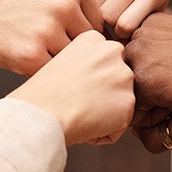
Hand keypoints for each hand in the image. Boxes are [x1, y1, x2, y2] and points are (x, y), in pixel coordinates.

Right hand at [0, 0, 103, 75]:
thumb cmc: (6, 3)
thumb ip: (76, 4)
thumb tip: (109, 33)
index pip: (99, 21)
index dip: (85, 37)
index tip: (68, 43)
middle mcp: (65, 3)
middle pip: (91, 43)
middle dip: (77, 55)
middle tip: (61, 61)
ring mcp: (48, 29)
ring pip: (74, 61)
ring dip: (62, 67)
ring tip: (43, 63)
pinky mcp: (31, 55)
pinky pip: (53, 74)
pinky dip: (44, 76)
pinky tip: (28, 67)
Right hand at [9, 30, 134, 145]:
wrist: (42, 112)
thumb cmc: (42, 94)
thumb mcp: (61, 62)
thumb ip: (85, 64)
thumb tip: (97, 82)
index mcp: (94, 38)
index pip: (103, 64)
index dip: (87, 82)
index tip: (71, 87)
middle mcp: (114, 51)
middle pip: (115, 81)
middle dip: (100, 96)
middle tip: (75, 101)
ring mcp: (124, 76)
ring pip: (119, 102)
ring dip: (103, 114)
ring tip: (79, 112)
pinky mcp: (129, 102)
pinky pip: (120, 125)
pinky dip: (104, 132)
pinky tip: (85, 124)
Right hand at [84, 0, 171, 38]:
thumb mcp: (158, 3)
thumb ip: (142, 26)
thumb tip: (117, 53)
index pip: (126, 25)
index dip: (120, 34)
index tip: (120, 32)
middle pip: (108, 14)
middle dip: (107, 22)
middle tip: (109, 21)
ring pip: (94, 1)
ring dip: (95, 8)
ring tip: (103, 8)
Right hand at [124, 13, 171, 152]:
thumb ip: (157, 141)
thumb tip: (138, 134)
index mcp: (141, 83)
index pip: (131, 112)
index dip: (155, 115)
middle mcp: (134, 55)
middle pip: (130, 88)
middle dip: (150, 93)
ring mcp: (141, 34)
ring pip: (134, 66)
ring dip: (150, 71)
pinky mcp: (149, 21)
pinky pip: (142, 45)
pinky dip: (155, 51)